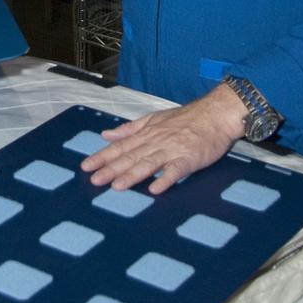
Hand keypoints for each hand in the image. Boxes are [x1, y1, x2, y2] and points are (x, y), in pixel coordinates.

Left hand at [81, 84, 247, 194]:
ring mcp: (173, 150)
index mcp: (147, 133)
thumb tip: (107, 134)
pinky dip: (166, 179)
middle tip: (94, 180)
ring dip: (133, 175)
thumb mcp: (155, 119)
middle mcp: (156, 141)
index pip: (120, 146)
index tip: (86, 166)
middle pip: (131, 156)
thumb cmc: (187, 118)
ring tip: (117, 186)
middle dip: (111, 169)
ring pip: (149, 163)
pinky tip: (155, 189)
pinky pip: (176, 170)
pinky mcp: (190, 159)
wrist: (216, 114)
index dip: (103, 157)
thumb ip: (130, 128)